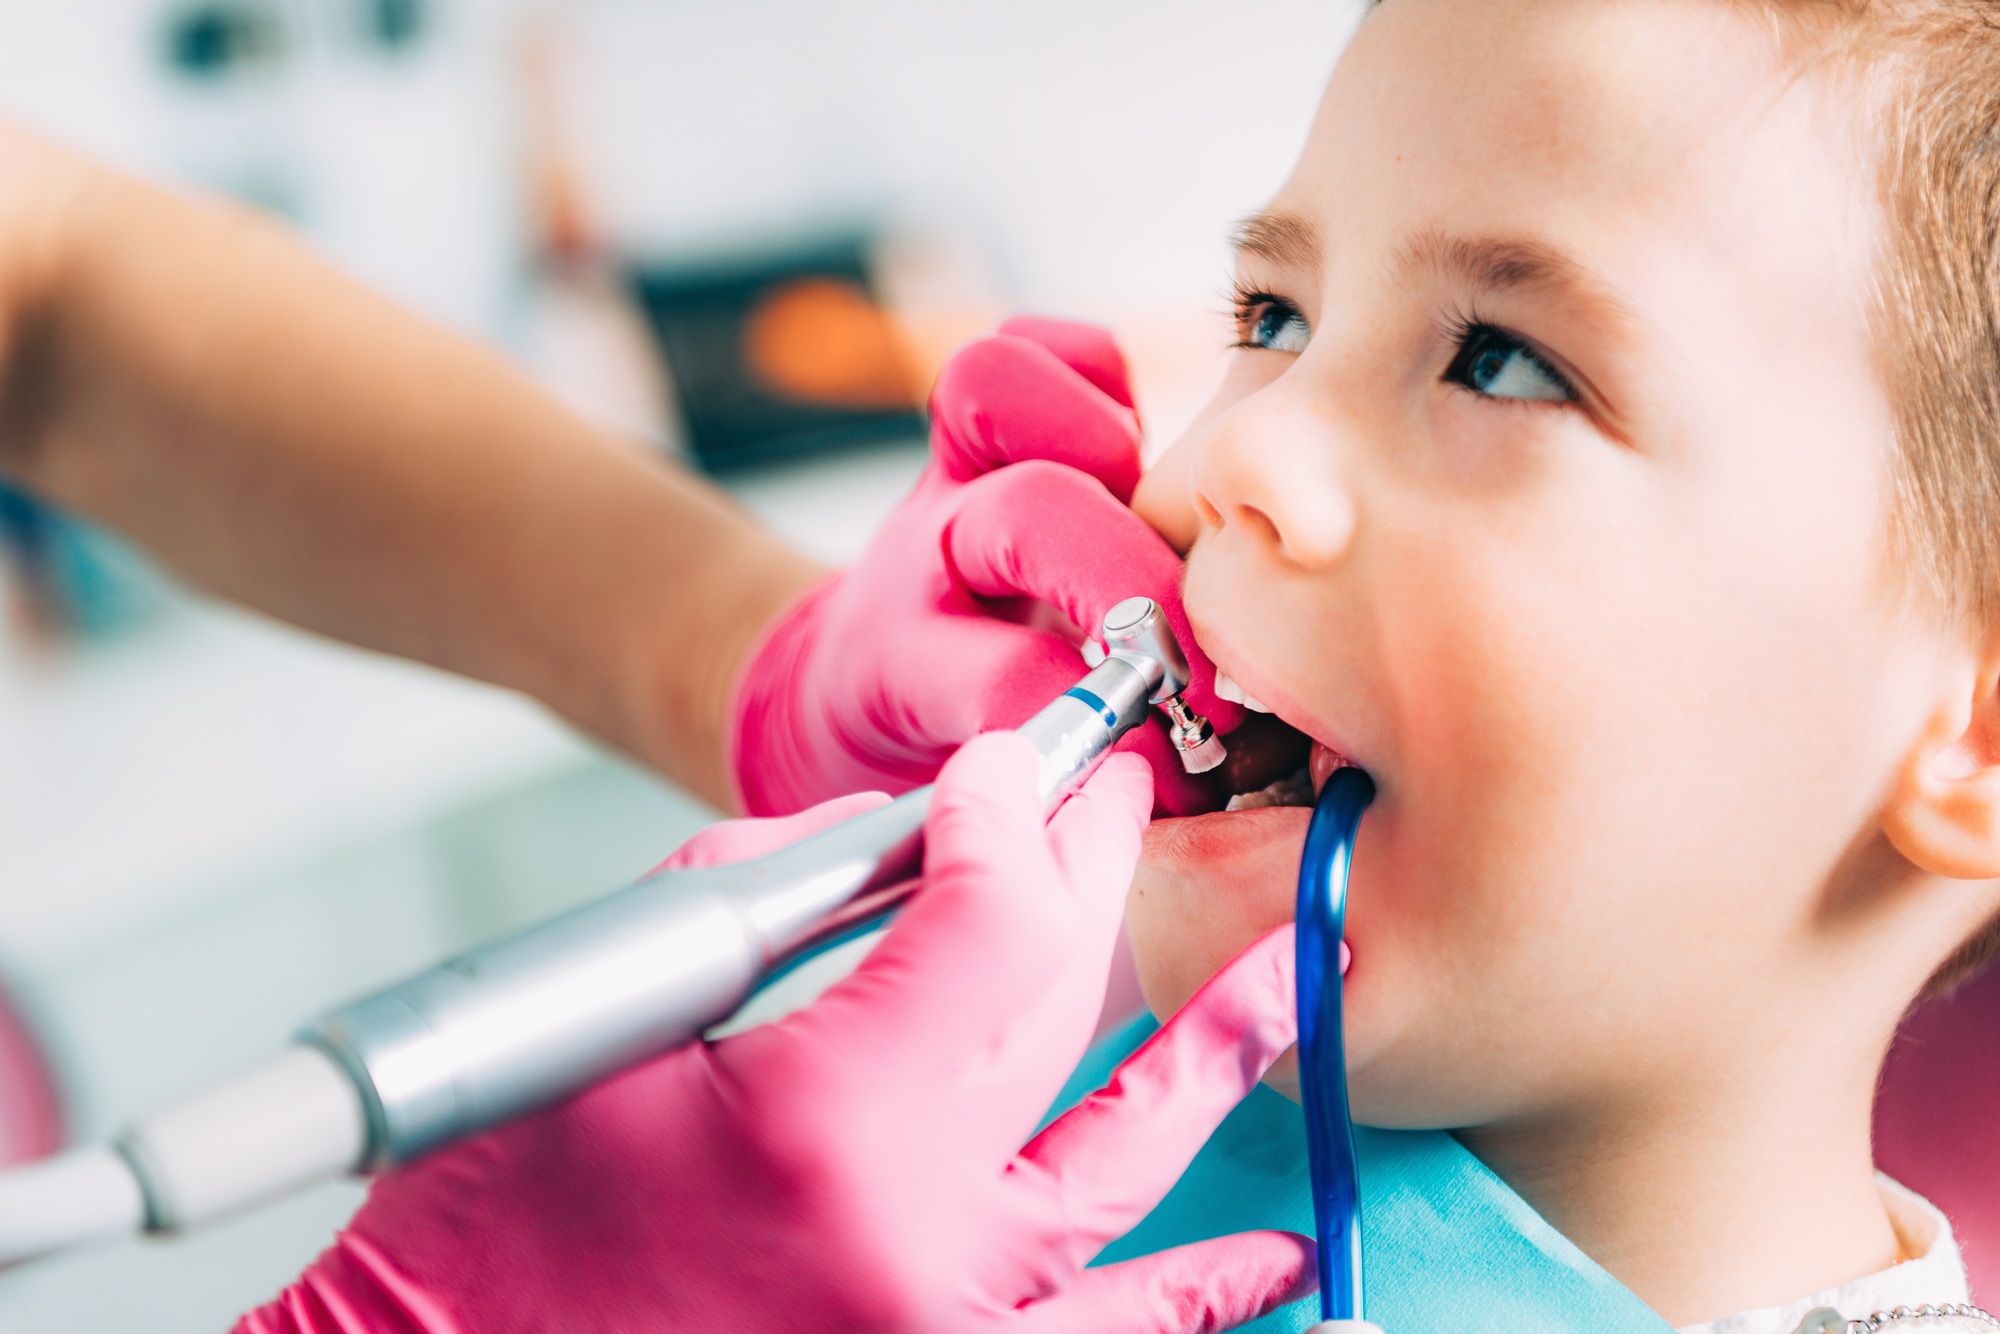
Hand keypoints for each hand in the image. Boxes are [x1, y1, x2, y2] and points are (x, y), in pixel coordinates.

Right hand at [237, 735, 1309, 1333]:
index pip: (995, 924)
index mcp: (823, 1123)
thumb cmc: (486, 1225)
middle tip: (1113, 809)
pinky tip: (1280, 1257)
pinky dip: (1204, 1296)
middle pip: (1064, 1013)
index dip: (1013, 824)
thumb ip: (762, 893)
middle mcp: (919, 1243)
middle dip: (1089, 881)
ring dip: (1214, 1053)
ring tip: (1293, 974)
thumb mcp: (612, 1015)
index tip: (1009, 779)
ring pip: (1129, 1167)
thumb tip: (898, 838)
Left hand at [729, 317, 1241, 816]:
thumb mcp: (980, 793)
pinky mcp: (982, 422)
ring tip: (1174, 523)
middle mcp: (925, 550)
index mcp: (900, 663)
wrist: (834, 692)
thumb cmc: (940, 753)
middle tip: (1204, 663)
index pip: (1002, 676)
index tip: (1173, 770)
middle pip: (1030, 511)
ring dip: (1101, 439)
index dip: (1099, 715)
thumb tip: (1219, 792)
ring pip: (995, 385)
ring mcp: (950, 474)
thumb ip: (1075, 782)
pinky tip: (1137, 449)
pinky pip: (1035, 346)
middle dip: (1133, 577)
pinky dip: (1097, 373)